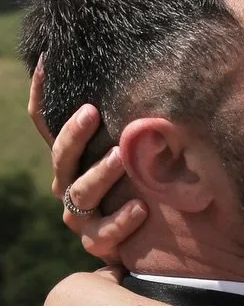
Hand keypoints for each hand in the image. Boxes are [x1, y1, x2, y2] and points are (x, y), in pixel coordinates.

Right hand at [30, 62, 147, 258]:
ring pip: (82, 192)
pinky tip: (141, 207)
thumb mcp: (128, 152)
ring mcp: (79, 216)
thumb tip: (132, 76)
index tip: (46, 62)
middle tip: (93, 112)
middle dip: (75, 134)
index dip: (40, 94)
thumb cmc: (134, 187)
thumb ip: (126, 123)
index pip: (44, 123)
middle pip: (61, 156)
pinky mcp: (98, 242)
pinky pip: (105, 233)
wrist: (141, 242)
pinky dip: (122, 220)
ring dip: (101, 173)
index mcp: (69, 160)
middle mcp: (67, 185)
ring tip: (122, 156)